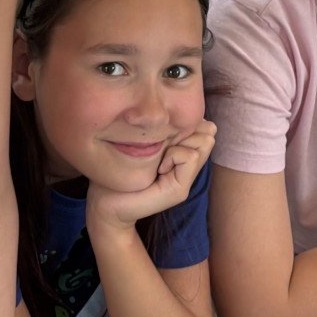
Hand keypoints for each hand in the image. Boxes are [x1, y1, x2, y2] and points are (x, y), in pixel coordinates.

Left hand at [86, 121, 214, 232]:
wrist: (107, 204)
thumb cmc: (119, 170)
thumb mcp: (145, 142)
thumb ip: (164, 132)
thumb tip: (182, 112)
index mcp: (181, 153)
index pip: (206, 126)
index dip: (189, 121)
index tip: (164, 133)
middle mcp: (189, 168)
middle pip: (209, 132)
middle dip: (187, 130)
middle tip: (163, 146)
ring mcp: (187, 180)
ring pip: (205, 141)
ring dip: (180, 143)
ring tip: (161, 157)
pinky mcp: (180, 190)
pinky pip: (190, 156)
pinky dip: (174, 155)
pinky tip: (159, 168)